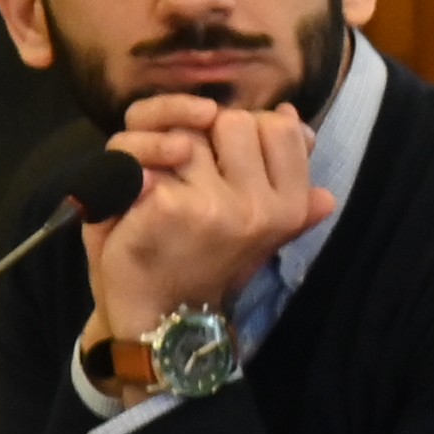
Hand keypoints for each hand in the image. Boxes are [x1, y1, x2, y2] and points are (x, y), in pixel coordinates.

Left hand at [85, 92, 336, 347]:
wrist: (158, 313)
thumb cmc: (205, 263)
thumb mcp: (258, 226)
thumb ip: (286, 180)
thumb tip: (303, 127)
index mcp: (290, 207)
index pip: (280, 127)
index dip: (246, 129)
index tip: (225, 155)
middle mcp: (261, 207)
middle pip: (232, 120)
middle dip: (203, 136)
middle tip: (188, 173)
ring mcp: (216, 206)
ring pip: (185, 134)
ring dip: (160, 151)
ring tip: (157, 184)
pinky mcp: (171, 205)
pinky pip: (146, 154)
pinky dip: (130, 169)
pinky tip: (133, 196)